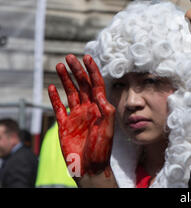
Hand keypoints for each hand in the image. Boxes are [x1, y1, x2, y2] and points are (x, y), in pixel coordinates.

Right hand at [48, 54, 115, 184]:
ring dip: (65, 79)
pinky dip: (54, 97)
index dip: (92, 70)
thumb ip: (105, 110)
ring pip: (70, 92)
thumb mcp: (107, 128)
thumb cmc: (102, 149)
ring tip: (59, 65)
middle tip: (69, 57)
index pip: (96, 84)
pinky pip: (59, 107)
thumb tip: (100, 93)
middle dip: (76, 70)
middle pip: (82, 84)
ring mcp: (76, 116)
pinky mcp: (65, 125)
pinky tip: (51, 86)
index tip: (87, 56)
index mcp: (100, 107)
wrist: (90, 166)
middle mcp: (88, 108)